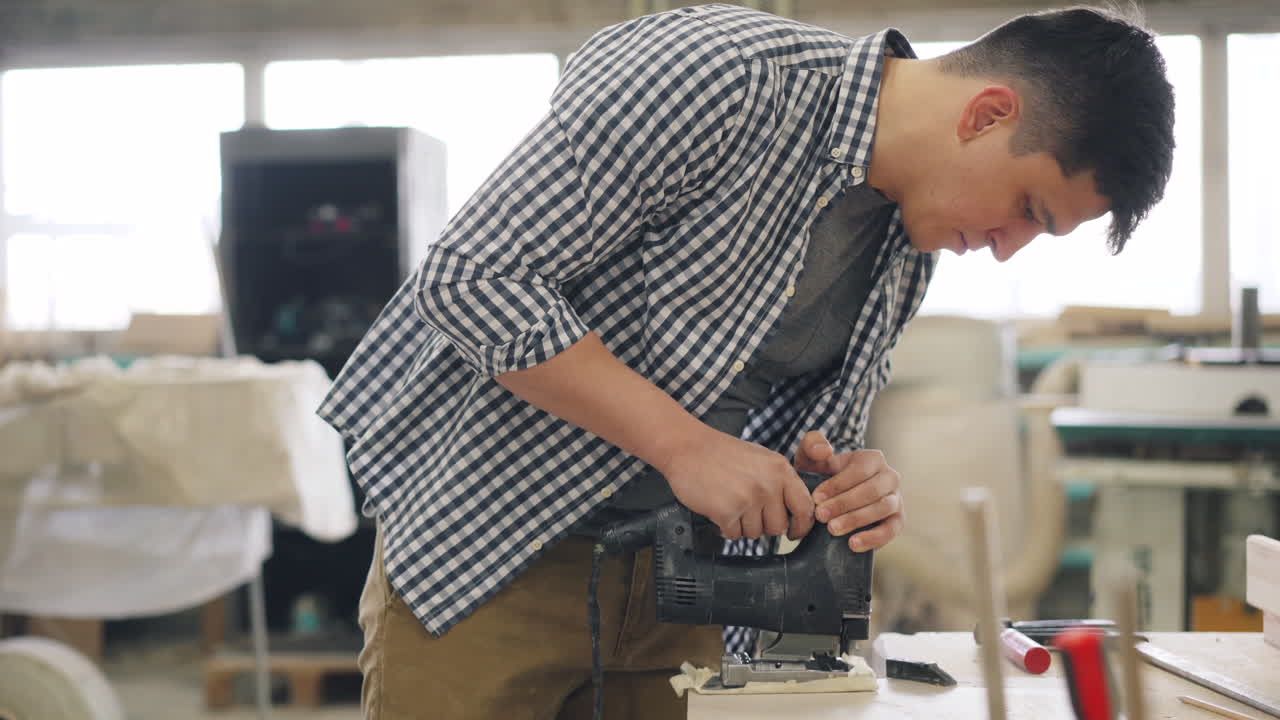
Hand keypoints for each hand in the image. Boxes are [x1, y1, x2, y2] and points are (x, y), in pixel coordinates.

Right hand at [658, 425, 815, 541]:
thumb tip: (794, 512)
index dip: (801, 525)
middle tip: (747, 510)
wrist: (687, 447)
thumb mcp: (761, 459)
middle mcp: (768, 485)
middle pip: (778, 527)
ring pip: (755, 534)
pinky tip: (719, 509)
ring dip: (741, 525)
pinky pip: (734, 535)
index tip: (794, 533)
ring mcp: (748, 499)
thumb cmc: (720, 453)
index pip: (804, 507)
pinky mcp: (728, 512)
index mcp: (780, 470)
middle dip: (762, 525)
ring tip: (730, 503)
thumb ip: (780, 482)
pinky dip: (725, 527)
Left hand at [793, 430, 903, 552]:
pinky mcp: (897, 521)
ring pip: (883, 508)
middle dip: (844, 504)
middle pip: (872, 490)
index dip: (837, 485)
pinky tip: (852, 544)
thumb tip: (825, 450)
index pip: (859, 470)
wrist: (832, 498)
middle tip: (821, 516)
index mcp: (873, 458)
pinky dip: (873, 538)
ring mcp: (896, 499)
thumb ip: (812, 445)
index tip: (816, 498)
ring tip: (833, 530)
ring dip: (857, 520)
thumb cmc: (822, 475)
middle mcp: (890, 477)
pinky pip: (891, 530)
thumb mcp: (812, 458)